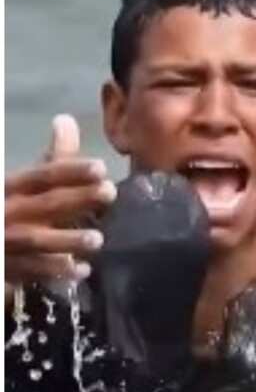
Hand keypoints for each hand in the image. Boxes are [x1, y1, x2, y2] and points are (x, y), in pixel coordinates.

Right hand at [5, 115, 114, 285]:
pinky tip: (82, 270)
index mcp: (11, 187)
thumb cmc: (9, 208)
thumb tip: (66, 120)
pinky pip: (31, 271)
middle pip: (45, 204)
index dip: (71, 170)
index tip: (101, 167)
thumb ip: (51, 159)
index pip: (42, 175)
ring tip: (97, 239)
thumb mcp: (25, 183)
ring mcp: (6, 241)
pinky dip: (55, 271)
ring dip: (67, 240)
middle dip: (77, 199)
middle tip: (109, 193)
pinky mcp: (7, 269)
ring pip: (36, 241)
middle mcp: (8, 211)